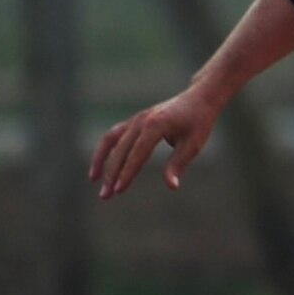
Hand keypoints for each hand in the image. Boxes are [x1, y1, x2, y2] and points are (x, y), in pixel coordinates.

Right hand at [89, 87, 219, 198]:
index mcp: (156, 125)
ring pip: (111, 140)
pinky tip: (100, 167)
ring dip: (101, 161)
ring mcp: (136, 119)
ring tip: (94, 180)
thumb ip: (178, 164)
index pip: (137, 153)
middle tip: (105, 196)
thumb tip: (171, 186)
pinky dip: (105, 150)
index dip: (127, 173)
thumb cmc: (198, 122)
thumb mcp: (193, 145)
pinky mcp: (134, 121)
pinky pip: (114, 136)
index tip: (118, 190)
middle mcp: (142, 120)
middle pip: (121, 150)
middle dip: (111, 174)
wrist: (199, 98)